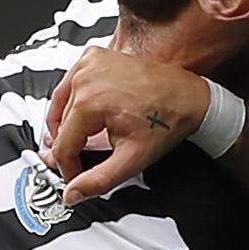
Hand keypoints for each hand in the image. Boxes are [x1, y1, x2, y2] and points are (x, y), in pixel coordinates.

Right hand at [43, 49, 210, 205]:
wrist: (188, 98)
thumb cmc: (166, 121)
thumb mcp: (131, 159)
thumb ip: (98, 180)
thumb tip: (73, 193)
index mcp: (90, 101)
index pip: (62, 146)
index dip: (68, 169)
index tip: (77, 178)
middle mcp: (86, 76)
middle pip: (60, 126)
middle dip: (70, 148)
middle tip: (82, 163)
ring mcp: (89, 62)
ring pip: (60, 105)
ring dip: (66, 126)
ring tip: (83, 142)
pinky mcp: (94, 55)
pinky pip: (70, 85)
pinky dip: (72, 103)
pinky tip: (86, 117)